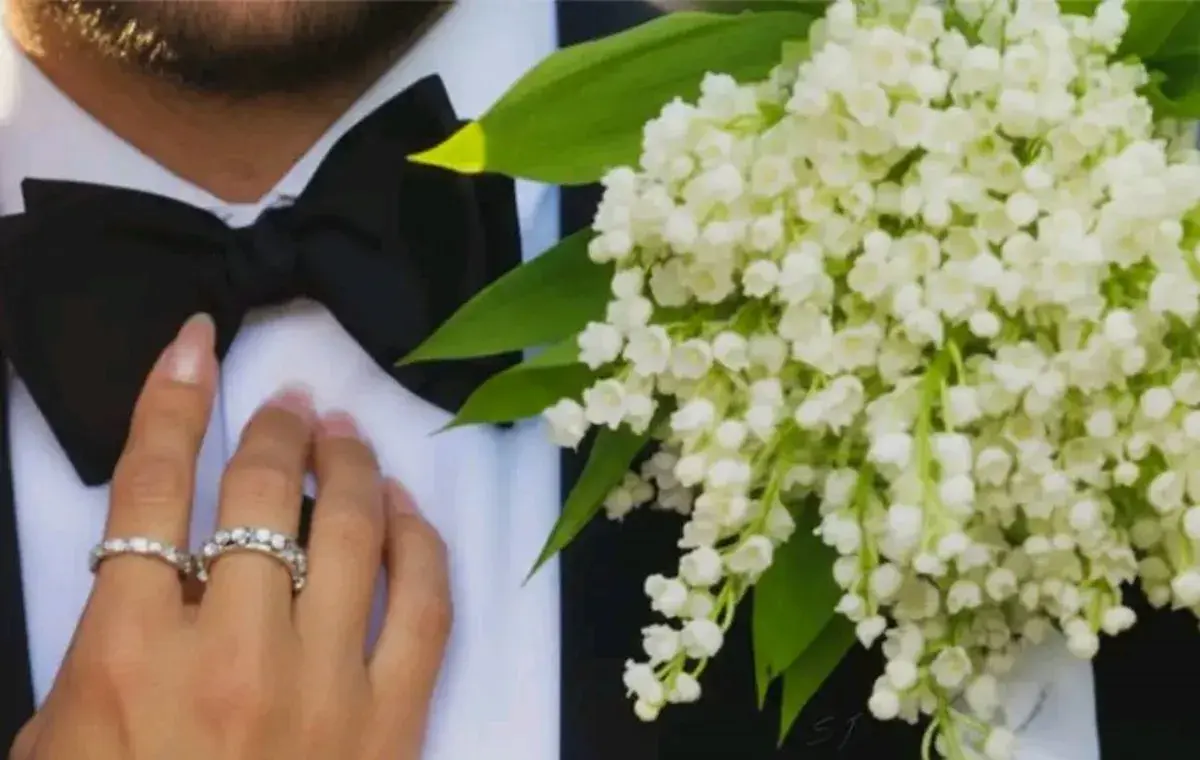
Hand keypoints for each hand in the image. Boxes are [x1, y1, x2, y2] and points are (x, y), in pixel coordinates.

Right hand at [9, 314, 451, 759]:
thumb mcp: (58, 748)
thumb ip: (97, 652)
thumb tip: (146, 566)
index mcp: (130, 658)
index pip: (152, 490)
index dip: (172, 401)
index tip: (196, 346)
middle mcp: (233, 656)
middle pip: (258, 496)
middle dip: (272, 431)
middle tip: (286, 403)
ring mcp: (326, 685)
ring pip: (351, 531)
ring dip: (348, 466)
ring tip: (342, 433)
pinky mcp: (395, 720)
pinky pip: (428, 602)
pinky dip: (423, 541)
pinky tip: (406, 508)